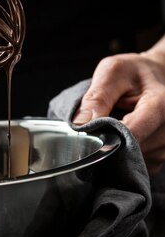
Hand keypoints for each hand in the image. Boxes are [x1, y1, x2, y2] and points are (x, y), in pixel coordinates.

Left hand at [73, 38, 164, 174]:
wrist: (156, 76)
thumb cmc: (134, 72)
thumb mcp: (112, 72)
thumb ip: (97, 96)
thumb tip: (79, 124)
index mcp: (160, 105)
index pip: (131, 134)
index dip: (106, 136)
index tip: (90, 132)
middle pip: (131, 150)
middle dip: (110, 141)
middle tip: (101, 125)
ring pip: (133, 161)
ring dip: (118, 148)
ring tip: (116, 126)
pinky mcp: (162, 156)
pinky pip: (137, 165)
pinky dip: (125, 154)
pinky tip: (123, 136)